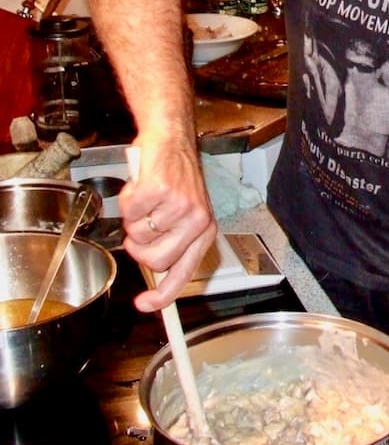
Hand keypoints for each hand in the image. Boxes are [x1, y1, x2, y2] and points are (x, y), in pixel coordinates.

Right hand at [120, 137, 215, 311]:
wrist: (172, 139)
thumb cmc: (175, 177)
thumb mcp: (184, 214)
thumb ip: (173, 242)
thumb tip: (155, 275)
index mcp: (204, 231)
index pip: (184, 272)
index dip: (164, 294)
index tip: (145, 304)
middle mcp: (197, 220)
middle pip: (155, 260)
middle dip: (138, 247)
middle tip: (141, 226)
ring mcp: (180, 205)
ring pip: (138, 235)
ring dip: (133, 219)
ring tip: (147, 200)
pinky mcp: (160, 190)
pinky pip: (129, 211)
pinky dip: (128, 199)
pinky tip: (141, 186)